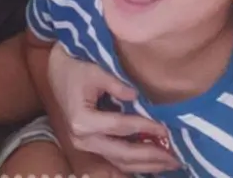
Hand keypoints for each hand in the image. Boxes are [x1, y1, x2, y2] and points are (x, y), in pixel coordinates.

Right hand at [47, 44, 179, 173]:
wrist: (58, 71)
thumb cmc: (76, 68)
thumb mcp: (96, 71)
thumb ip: (116, 84)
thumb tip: (137, 96)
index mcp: (82, 120)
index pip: (120, 127)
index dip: (144, 128)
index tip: (165, 129)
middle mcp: (82, 138)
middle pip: (121, 153)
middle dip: (150, 157)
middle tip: (174, 158)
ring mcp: (85, 144)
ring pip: (119, 161)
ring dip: (145, 165)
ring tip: (168, 163)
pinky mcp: (90, 144)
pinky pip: (115, 158)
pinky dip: (135, 162)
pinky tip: (152, 161)